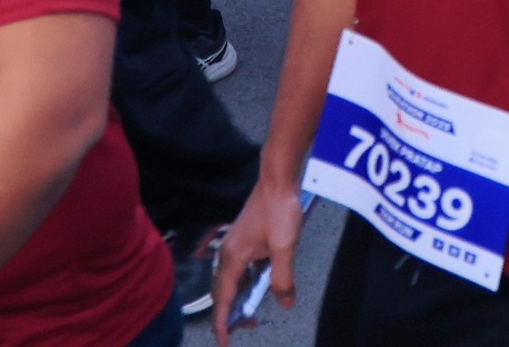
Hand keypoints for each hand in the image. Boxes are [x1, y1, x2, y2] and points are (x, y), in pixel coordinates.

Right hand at [211, 173, 304, 341]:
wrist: (278, 179)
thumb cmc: (279, 208)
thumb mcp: (285, 247)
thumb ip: (283, 279)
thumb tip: (285, 304)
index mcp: (233, 258)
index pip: (223, 299)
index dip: (222, 323)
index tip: (224, 342)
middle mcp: (228, 253)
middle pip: (223, 293)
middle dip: (229, 315)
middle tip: (241, 332)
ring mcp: (235, 246)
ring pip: (231, 281)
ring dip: (239, 300)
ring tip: (251, 316)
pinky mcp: (244, 240)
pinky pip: (240, 270)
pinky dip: (246, 284)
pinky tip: (258, 287)